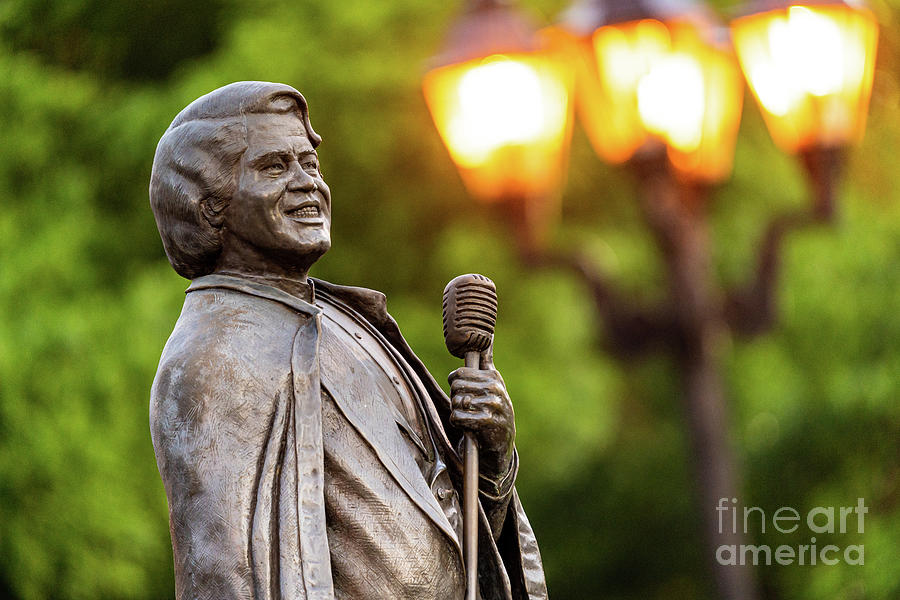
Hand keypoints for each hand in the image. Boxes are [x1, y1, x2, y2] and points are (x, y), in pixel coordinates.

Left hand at [448, 346, 514, 480]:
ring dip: (457, 411)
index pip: (460, 373)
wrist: (502, 440)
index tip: (462, 390)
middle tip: (466, 406)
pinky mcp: (487, 422)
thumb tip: (488, 336)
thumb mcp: (492, 383)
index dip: (455, 382)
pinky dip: (458, 422)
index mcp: (493, 376)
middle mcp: (495, 388)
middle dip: (455, 398)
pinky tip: (468, 425)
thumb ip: (486, 362)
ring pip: (456, 402)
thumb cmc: (492, 408)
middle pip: (456, 387)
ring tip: (469, 415)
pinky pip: (458, 417)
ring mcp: (492, 405)